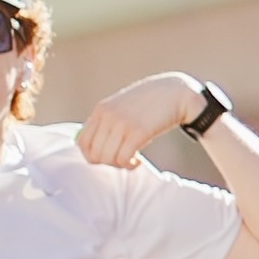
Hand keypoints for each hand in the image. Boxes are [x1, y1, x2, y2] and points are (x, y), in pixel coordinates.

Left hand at [77, 74, 205, 167]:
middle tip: (123, 160)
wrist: (176, 93)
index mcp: (101, 110)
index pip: (82, 142)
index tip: (109, 157)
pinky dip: (129, 165)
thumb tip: (96, 148)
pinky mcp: (138, 131)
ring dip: (120, 165)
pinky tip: (139, 160)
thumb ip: (108, 122)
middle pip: (94, 154)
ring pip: (108, 158)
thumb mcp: (122, 107)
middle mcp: (108, 116)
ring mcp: (122, 123)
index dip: (93, 156)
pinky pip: (123, 158)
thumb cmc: (151, 104)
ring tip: (132, 160)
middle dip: (108, 163)